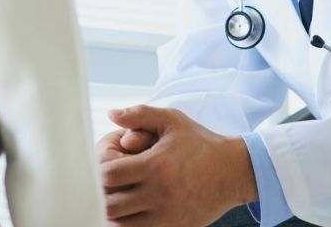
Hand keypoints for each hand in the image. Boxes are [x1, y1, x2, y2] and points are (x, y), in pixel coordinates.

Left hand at [100, 105, 257, 226]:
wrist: (232, 170)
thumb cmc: (200, 142)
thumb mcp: (171, 120)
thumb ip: (139, 115)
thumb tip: (111, 114)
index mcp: (155, 166)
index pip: (109, 175)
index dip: (98, 170)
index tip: (102, 164)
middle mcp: (159, 194)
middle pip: (111, 204)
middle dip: (100, 193)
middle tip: (102, 183)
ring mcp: (167, 216)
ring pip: (122, 224)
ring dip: (112, 212)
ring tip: (112, 197)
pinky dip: (129, 224)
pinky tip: (128, 212)